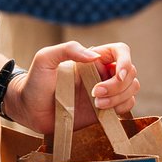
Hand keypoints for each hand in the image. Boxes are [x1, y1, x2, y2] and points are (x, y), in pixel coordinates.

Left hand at [18, 43, 139, 127]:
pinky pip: (126, 106)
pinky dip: (121, 108)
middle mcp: (102, 73)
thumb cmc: (35, 82)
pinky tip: (102, 111)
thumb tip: (95, 56)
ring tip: (96, 105)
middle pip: (130, 73)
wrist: (29, 110)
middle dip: (118, 85)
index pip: (120, 51)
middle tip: (94, 94)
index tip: (118, 75)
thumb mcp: (45, 59)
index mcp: (92, 59)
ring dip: (119, 98)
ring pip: (131, 90)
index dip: (126, 61)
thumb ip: (68, 50)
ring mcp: (105, 92)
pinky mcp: (105, 110)